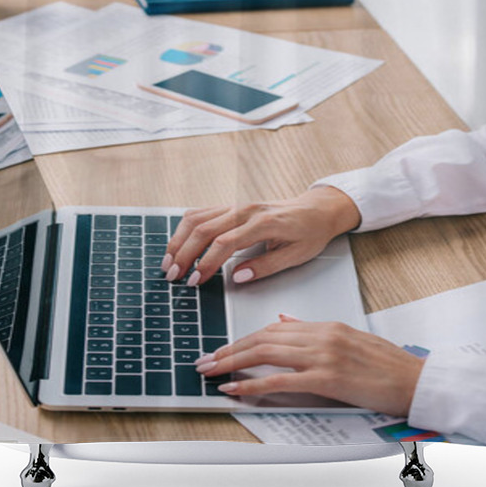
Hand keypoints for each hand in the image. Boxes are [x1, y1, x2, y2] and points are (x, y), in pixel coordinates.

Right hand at [162, 187, 360, 285]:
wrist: (317, 209)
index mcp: (263, 223)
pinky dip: (185, 228)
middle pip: (203, 228)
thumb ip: (266, 267)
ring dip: (179, 239)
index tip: (194, 281)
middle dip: (183, 253)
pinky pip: (202, 213)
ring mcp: (237, 205)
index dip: (205, 263)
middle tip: (172, 276)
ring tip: (169, 263)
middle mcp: (246, 210)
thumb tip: (237, 277)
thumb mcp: (296, 255)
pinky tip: (178, 245)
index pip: (224, 242)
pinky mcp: (232, 206)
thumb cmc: (309, 232)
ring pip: (197, 217)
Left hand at [194, 316, 424, 416]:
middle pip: (263, 338)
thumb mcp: (346, 337)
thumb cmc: (384, 363)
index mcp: (325, 325)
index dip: (244, 338)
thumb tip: (283, 322)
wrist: (413, 378)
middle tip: (206, 359)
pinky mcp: (327, 378)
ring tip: (212, 371)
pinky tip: (236, 389)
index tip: (224, 348)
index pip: (273, 328)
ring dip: (233, 364)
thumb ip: (312, 331)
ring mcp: (323, 355)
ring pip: (266, 354)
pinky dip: (253, 384)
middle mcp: (321, 336)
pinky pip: (281, 380)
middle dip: (230, 349)